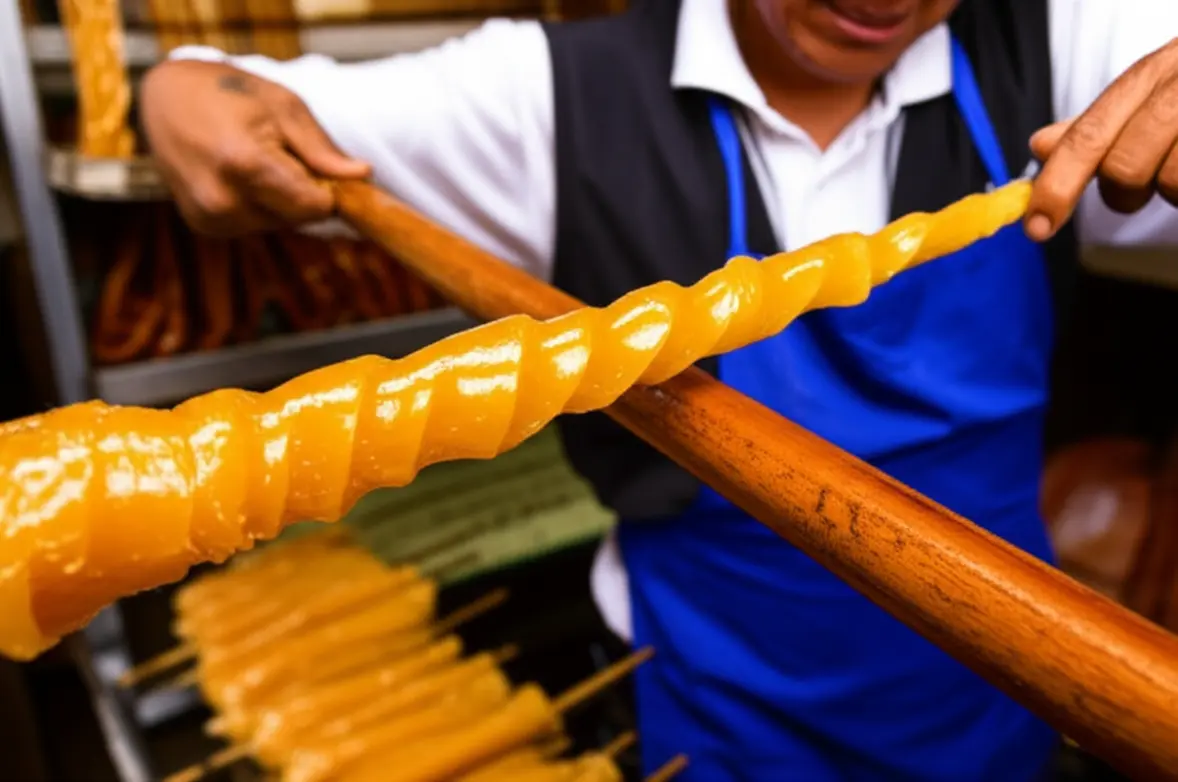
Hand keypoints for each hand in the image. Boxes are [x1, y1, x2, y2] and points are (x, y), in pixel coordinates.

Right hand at [140, 60, 370, 236]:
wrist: (166, 97)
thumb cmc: (231, 93)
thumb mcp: (284, 107)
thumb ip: (322, 149)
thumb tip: (363, 175)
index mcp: (244, 165)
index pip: (316, 207)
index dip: (328, 188)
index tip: (323, 165)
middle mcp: (222, 200)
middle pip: (299, 218)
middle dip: (303, 190)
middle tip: (280, 151)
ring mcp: (209, 217)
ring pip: (279, 224)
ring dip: (280, 199)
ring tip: (255, 158)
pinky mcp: (203, 226)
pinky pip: (255, 224)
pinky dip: (258, 204)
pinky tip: (238, 174)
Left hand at [1025, 38, 1177, 240]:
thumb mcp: (1154, 99)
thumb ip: (1101, 127)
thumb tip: (1040, 144)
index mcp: (1154, 72)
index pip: (1088, 134)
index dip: (1058, 184)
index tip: (1037, 227)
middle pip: (1125, 166)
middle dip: (1125, 193)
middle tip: (1143, 188)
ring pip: (1171, 183)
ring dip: (1177, 191)